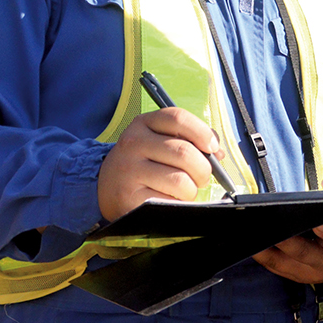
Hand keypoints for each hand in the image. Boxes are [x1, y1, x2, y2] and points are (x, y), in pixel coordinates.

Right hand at [96, 107, 223, 221]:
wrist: (105, 186)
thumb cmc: (144, 162)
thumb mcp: (159, 141)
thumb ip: (190, 139)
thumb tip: (218, 153)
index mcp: (143, 123)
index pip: (177, 118)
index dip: (202, 132)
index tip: (212, 147)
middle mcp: (133, 143)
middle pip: (184, 152)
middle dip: (203, 169)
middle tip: (201, 176)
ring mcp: (129, 170)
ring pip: (180, 180)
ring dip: (192, 190)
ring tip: (185, 190)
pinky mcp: (129, 197)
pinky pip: (169, 202)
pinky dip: (178, 204)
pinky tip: (170, 199)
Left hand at [254, 217, 322, 282]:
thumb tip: (308, 200)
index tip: (318, 222)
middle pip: (303, 253)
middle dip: (285, 241)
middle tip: (269, 228)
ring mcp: (311, 274)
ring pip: (284, 264)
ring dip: (265, 251)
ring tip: (251, 237)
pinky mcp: (298, 278)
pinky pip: (277, 268)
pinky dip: (264, 257)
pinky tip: (252, 246)